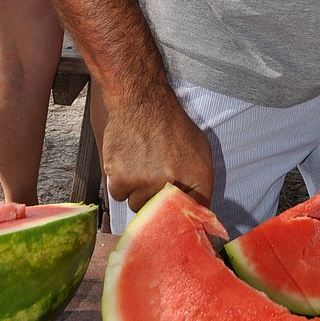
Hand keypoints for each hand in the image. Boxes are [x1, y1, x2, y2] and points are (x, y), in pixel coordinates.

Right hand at [102, 87, 213, 216]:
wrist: (142, 102)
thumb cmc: (172, 125)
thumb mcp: (200, 150)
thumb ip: (200, 183)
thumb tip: (200, 213)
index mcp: (197, 177)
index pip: (195, 213)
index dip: (186, 218)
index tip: (178, 218)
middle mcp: (172, 184)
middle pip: (161, 214)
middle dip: (158, 201)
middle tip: (155, 178)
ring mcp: (145, 184)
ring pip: (137, 205)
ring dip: (138, 192)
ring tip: (142, 166)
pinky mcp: (121, 180)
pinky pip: (119, 196)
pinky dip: (121, 183)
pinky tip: (128, 163)